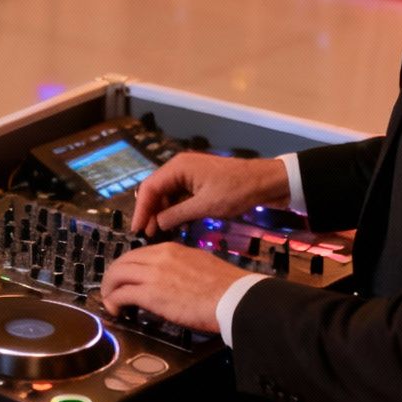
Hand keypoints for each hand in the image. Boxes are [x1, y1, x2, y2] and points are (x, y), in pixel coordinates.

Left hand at [97, 243, 247, 332]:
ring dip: (109, 288)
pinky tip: (115, 310)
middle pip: (123, 261)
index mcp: (171, 249)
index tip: (127, 279)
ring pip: (117, 274)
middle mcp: (159, 257)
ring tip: (110, 301)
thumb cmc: (225, 286)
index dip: (128, 267)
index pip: (139, 253)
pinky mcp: (150, 294)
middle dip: (113, 276)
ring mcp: (153, 274)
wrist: (233, 297)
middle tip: (112, 290)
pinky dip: (113, 301)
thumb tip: (173, 279)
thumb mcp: (199, 264)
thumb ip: (181, 267)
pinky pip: (121, 294)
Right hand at [129, 154, 289, 235]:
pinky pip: (179, 195)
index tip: (136, 229)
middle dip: (150, 212)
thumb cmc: (236, 191)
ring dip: (162, 212)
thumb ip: (176, 215)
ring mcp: (189, 174)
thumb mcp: (204, 206)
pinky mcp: (198, 182)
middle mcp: (180, 167)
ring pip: (167, 194)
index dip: (141, 210)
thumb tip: (156, 224)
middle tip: (146, 234)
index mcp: (178, 167)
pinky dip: (175, 209)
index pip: (149, 188)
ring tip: (159, 233)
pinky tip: (176, 225)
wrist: (265, 182)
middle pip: (155, 190)